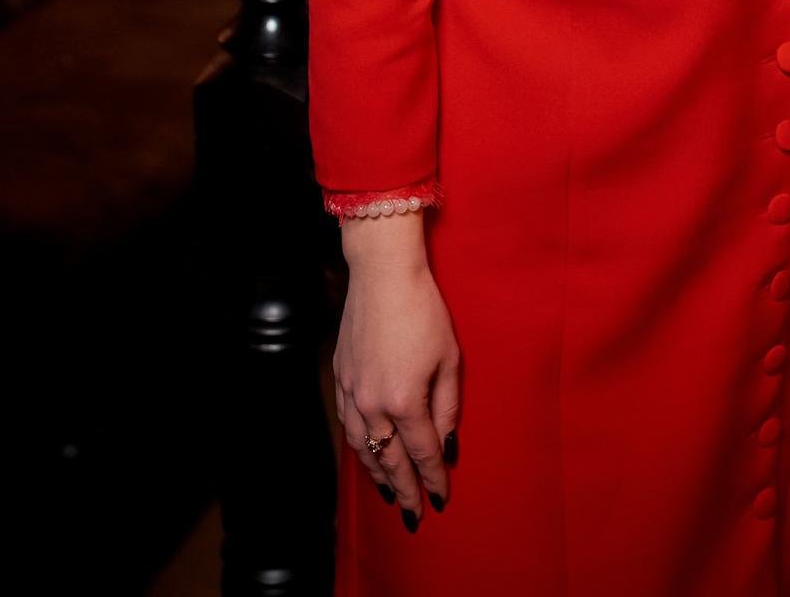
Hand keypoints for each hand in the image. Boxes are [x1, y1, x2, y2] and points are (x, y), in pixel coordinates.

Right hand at [334, 250, 460, 524]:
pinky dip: (359, 446)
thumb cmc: (424, 310)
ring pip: (363, 447)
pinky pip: (348, 425)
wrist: (382, 275)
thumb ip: (448, 406)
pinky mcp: (341, 377)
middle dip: (403, 489)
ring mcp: (352, 392)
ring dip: (377, 473)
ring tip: (390, 492)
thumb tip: (446, 443)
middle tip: (412, 514)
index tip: (441, 500)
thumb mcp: (449, 358)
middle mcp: (373, 404)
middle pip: (389, 459)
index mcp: (405, 400)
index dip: (433, 479)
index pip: (423, 453)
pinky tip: (367, 452)